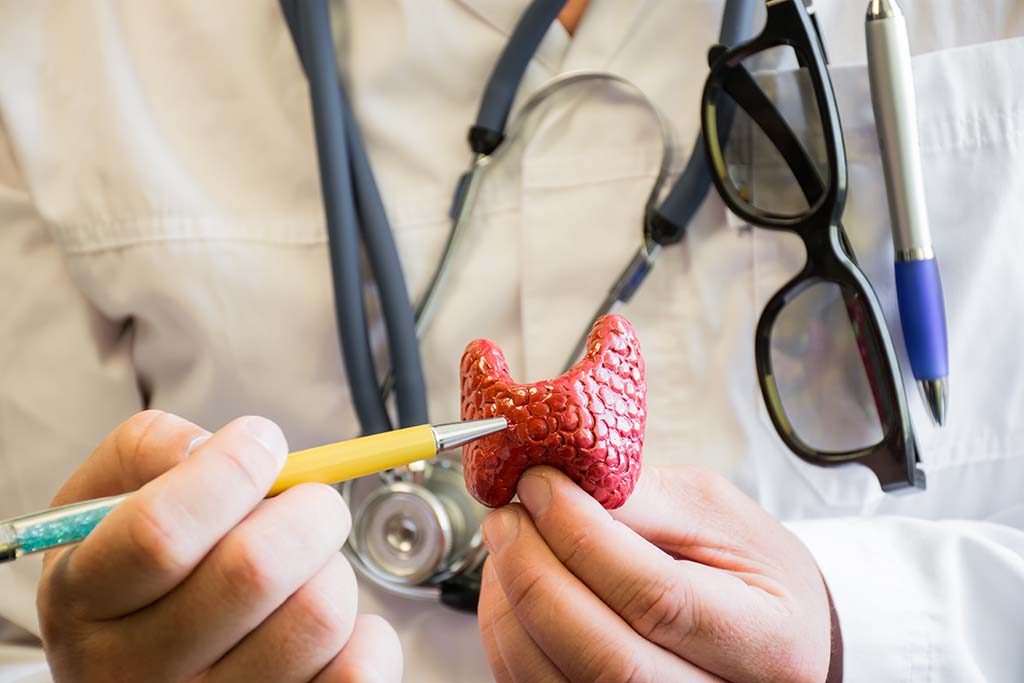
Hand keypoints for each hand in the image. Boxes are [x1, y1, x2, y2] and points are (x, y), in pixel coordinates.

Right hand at [37, 410, 401, 682]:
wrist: (143, 669)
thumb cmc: (139, 574)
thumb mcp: (105, 503)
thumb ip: (151, 451)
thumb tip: (222, 447)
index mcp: (85, 600)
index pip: (161, 531)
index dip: (230, 470)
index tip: (261, 442)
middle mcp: (135, 672)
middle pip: (256, 568)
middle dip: (307, 509)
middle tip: (307, 504)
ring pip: (318, 615)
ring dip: (332, 570)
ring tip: (305, 572)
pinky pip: (359, 669)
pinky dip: (364, 633)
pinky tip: (319, 626)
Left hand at [478, 465, 836, 682]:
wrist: (771, 637)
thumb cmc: (752, 576)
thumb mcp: (719, 516)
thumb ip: (643, 500)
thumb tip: (562, 483)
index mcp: (766, 640)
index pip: (657, 598)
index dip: (584, 539)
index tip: (541, 486)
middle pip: (606, 658)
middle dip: (537, 576)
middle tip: (508, 517)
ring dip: (510, 608)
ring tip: (507, 545)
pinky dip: (507, 637)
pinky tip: (509, 586)